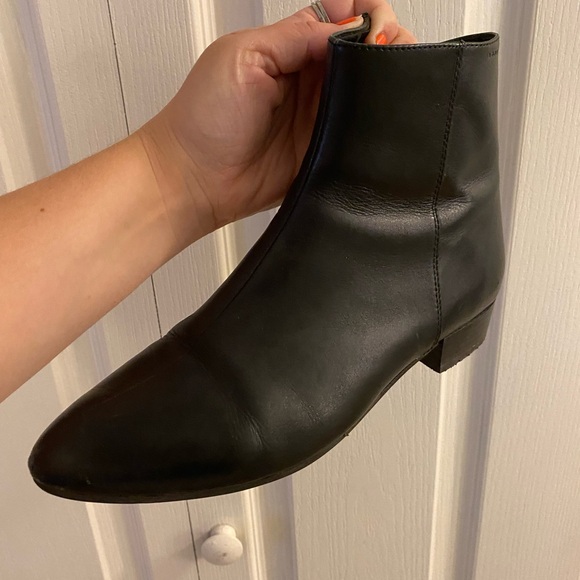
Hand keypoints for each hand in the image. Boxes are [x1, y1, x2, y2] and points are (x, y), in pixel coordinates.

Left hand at [139, 1, 416, 246]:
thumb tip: (350, 26)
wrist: (195, 179)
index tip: (368, 24)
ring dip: (385, 79)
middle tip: (381, 49)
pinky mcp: (325, 149)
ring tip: (386, 79)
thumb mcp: (245, 55)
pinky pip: (361, 133)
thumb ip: (298, 36)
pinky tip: (380, 115)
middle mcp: (310, 78)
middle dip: (386, 40)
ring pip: (370, 89)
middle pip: (366, 48)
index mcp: (291, 44)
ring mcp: (320, 114)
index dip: (365, 12)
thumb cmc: (204, 118)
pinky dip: (377, 123)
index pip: (344, 15)